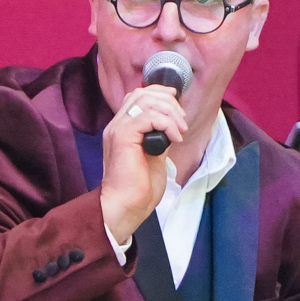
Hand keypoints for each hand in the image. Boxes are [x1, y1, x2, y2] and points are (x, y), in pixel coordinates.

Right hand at [100, 83, 184, 241]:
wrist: (127, 206)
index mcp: (123, 128)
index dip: (159, 94)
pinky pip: (148, 117)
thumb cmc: (139, 189)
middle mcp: (117, 125)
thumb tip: (171, 129)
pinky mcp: (123, 136)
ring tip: (180, 130)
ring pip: (144, 101)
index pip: (137, 97)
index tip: (178, 107)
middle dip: (168, 102)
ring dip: (169, 112)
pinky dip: (166, 123)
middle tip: (182, 122)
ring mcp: (118, 129)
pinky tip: (174, 138)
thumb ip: (159, 139)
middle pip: (142, 94)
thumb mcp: (155, 157)